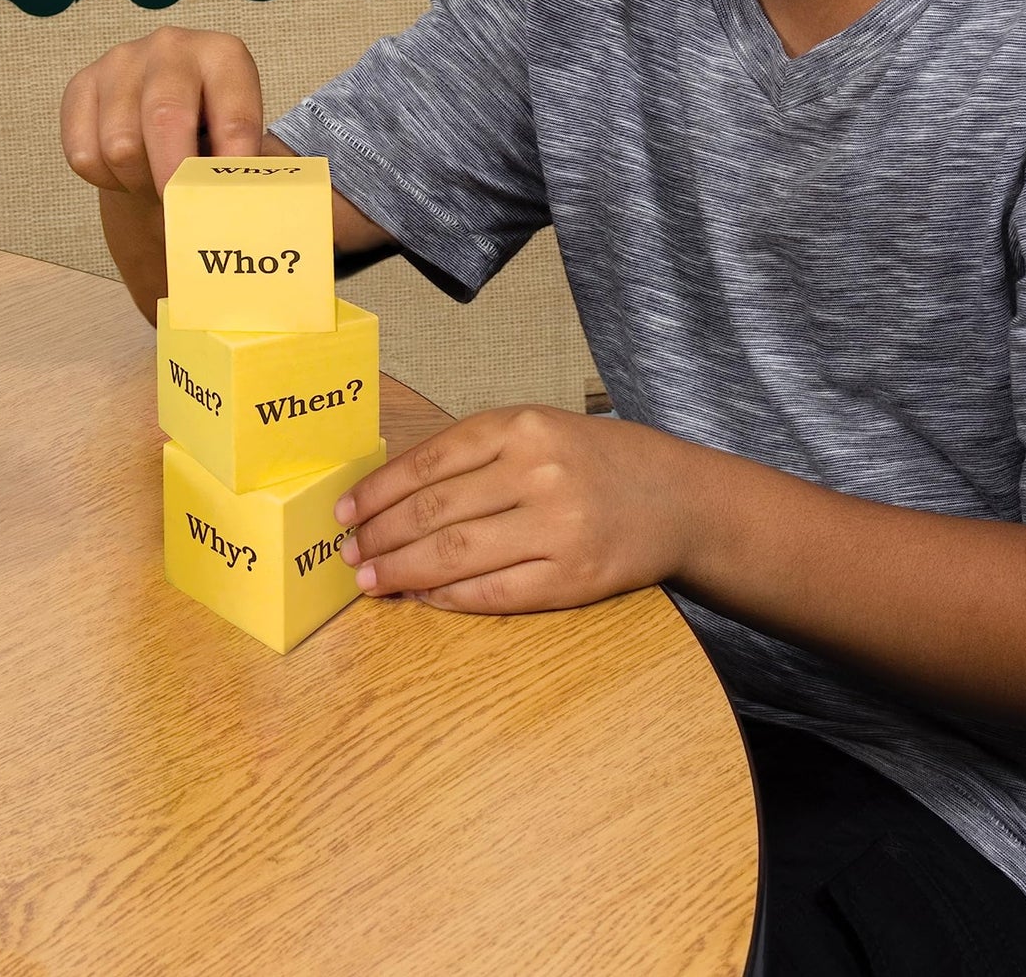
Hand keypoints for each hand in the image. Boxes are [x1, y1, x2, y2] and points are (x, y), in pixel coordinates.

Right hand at [61, 26, 263, 197]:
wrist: (161, 116)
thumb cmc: (210, 130)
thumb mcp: (242, 137)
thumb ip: (247, 165)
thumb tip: (250, 201)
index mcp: (224, 55)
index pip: (234, 118)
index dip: (233, 167)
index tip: (229, 198)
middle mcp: (172, 48)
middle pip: (165, 120)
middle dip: (175, 177)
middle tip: (181, 206)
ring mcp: (121, 61)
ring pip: (121, 146)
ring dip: (139, 181)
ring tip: (156, 181)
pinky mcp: (81, 84)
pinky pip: (84, 154)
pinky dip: (106, 179)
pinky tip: (126, 170)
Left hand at [335, 405, 698, 613]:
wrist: (680, 497)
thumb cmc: (599, 460)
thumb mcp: (542, 430)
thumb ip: (478, 454)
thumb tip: (395, 495)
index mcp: (524, 426)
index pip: (430, 461)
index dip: (378, 491)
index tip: (344, 513)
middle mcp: (539, 471)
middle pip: (434, 511)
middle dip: (380, 536)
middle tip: (348, 555)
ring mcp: (558, 527)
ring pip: (454, 555)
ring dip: (401, 572)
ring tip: (370, 580)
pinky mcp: (573, 577)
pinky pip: (493, 593)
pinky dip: (449, 599)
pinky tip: (423, 597)